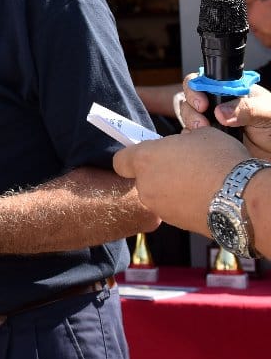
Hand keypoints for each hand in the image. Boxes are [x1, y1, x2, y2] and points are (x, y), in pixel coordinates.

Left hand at [113, 128, 248, 234]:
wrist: (240, 198)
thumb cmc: (219, 161)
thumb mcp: (202, 135)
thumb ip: (181, 140)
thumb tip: (182, 142)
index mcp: (145, 159)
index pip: (120, 161)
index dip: (131, 157)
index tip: (145, 154)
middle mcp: (145, 185)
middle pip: (141, 178)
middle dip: (156, 172)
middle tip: (180, 165)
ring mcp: (158, 207)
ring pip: (157, 194)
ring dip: (169, 188)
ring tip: (195, 182)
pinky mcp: (173, 223)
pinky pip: (172, 208)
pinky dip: (181, 203)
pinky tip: (201, 197)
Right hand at [182, 77, 270, 158]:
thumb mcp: (267, 112)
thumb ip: (247, 109)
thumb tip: (220, 112)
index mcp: (231, 91)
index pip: (205, 81)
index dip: (197, 90)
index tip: (202, 105)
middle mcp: (218, 104)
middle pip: (190, 98)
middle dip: (191, 110)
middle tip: (201, 123)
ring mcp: (212, 121)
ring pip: (188, 116)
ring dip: (191, 124)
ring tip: (204, 132)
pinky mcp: (208, 138)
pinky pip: (190, 136)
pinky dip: (191, 139)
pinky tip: (203, 143)